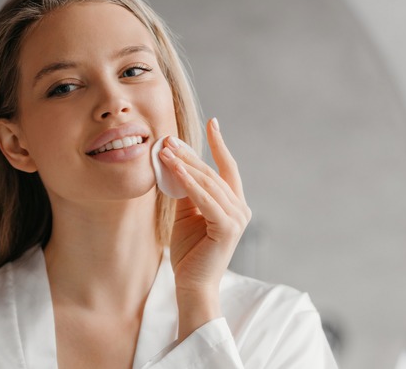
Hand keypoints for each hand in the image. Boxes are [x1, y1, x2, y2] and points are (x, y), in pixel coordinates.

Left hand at [158, 118, 251, 339]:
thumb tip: (173, 162)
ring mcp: (236, 218)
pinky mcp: (227, 227)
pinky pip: (204, 198)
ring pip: (208, 182)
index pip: (227, 168)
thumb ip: (185, 190)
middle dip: (190, 154)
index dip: (219, 144)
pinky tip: (173, 169)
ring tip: (165, 150)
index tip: (212, 122)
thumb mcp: (185, 214)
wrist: (192, 284)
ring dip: (185, 164)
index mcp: (233, 204)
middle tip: (168, 139)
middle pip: (213, 172)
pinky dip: (188, 182)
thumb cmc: (189, 251)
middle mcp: (240, 208)